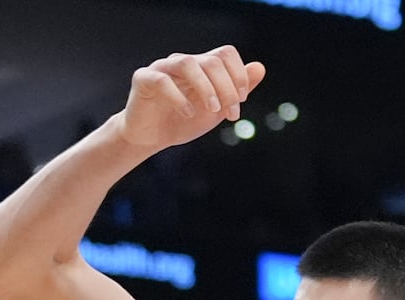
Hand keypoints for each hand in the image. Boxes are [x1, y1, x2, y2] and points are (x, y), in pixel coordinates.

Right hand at [117, 45, 265, 150]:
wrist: (150, 139)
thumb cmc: (182, 122)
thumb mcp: (216, 110)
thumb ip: (237, 90)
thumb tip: (260, 67)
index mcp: (200, 65)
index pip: (224, 54)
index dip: (238, 75)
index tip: (240, 102)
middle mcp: (182, 61)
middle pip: (211, 61)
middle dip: (226, 88)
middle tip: (231, 113)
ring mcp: (161, 68)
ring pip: (188, 64)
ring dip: (206, 88)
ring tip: (212, 110)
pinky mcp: (143, 79)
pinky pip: (163, 81)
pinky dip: (179, 98)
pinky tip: (188, 114)